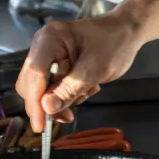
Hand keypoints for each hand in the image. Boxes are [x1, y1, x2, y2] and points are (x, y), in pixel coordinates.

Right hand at [15, 15, 142, 131]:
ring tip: (89, 89)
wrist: (127, 33)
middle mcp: (44, 47)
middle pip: (32, 85)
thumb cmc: (114, 42)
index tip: (40, 126)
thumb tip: (47, 108)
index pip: (34, 75)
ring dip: (64, 99)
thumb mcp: (95, 69)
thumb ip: (70, 89)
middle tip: (69, 116)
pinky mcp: (57, 67)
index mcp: (50, 40)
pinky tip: (89, 86)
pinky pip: (55, 89)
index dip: (35, 103)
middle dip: (49, 104)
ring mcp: (49, 58)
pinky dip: (70, 95)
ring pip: (43, 91)